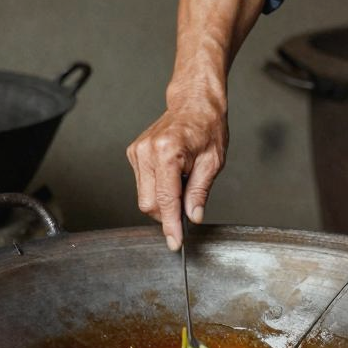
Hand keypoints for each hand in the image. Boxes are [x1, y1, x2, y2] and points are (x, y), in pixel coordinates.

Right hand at [127, 104, 228, 249]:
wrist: (194, 104)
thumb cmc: (207, 127)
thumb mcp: (213, 162)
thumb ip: (199, 192)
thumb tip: (192, 216)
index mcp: (168, 152)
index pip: (166, 200)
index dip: (170, 225)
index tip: (174, 243)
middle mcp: (147, 151)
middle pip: (149, 203)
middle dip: (167, 214)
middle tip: (188, 205)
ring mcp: (137, 152)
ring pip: (144, 197)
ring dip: (163, 200)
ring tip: (182, 181)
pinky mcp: (134, 153)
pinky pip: (142, 184)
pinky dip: (157, 188)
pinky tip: (171, 175)